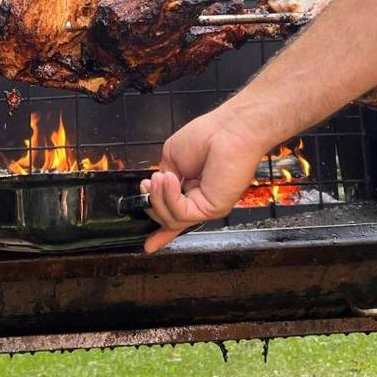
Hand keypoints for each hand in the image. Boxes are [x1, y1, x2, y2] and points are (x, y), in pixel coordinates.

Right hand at [140, 110, 267, 253]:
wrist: (228, 130)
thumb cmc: (206, 136)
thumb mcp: (171, 158)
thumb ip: (164, 180)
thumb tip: (157, 192)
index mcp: (192, 189)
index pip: (175, 214)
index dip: (161, 233)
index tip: (148, 246)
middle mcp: (200, 201)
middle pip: (168, 219)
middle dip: (152, 204)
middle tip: (148, 184)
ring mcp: (207, 206)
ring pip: (171, 220)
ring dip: (158, 198)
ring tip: (161, 177)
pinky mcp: (212, 209)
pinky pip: (181, 214)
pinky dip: (169, 197)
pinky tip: (170, 179)